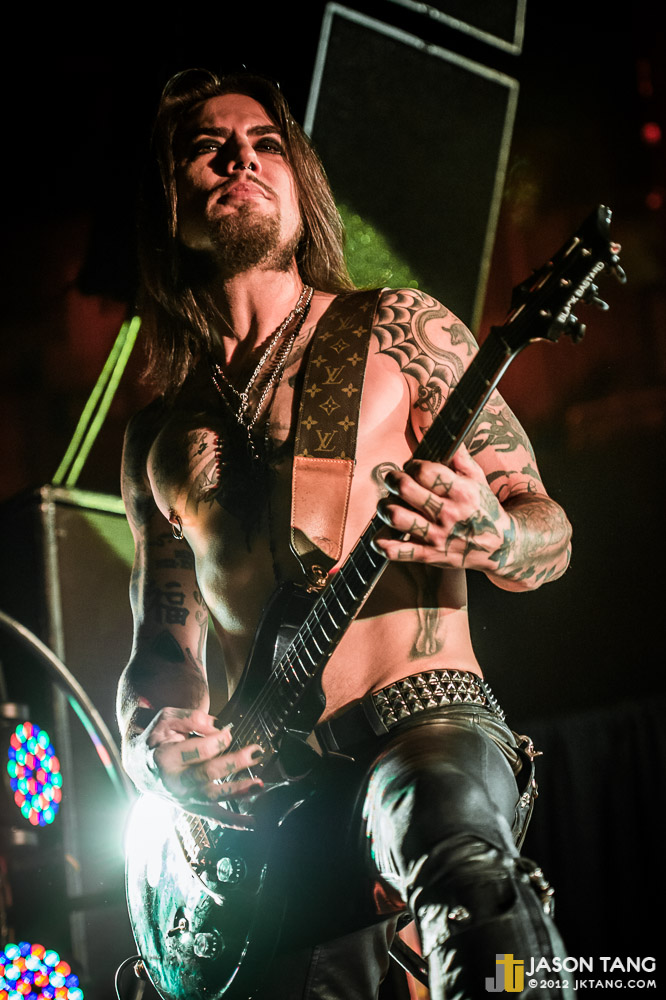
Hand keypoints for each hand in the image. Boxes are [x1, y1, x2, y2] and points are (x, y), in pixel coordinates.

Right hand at [138, 707, 263, 823]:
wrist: (139, 764)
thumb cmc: (157, 738)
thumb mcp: (167, 719)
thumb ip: (192, 718)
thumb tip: (219, 727)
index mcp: (164, 758)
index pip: (195, 751)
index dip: (216, 740)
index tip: (229, 732)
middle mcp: (174, 782)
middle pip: (206, 774)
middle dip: (233, 763)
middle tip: (255, 752)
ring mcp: (183, 798)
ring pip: (212, 798)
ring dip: (238, 791)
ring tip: (259, 785)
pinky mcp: (192, 807)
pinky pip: (214, 817)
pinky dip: (234, 822)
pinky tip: (253, 822)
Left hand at [373, 445, 511, 571]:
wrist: (499, 547)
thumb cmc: (483, 508)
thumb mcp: (478, 479)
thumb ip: (460, 456)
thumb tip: (444, 430)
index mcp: (461, 492)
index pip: (425, 471)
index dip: (413, 465)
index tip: (412, 467)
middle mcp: (448, 513)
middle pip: (406, 488)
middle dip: (393, 479)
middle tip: (394, 480)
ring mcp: (437, 536)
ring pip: (396, 517)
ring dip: (384, 507)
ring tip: (387, 504)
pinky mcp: (430, 555)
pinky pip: (397, 551)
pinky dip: (383, 544)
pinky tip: (381, 536)